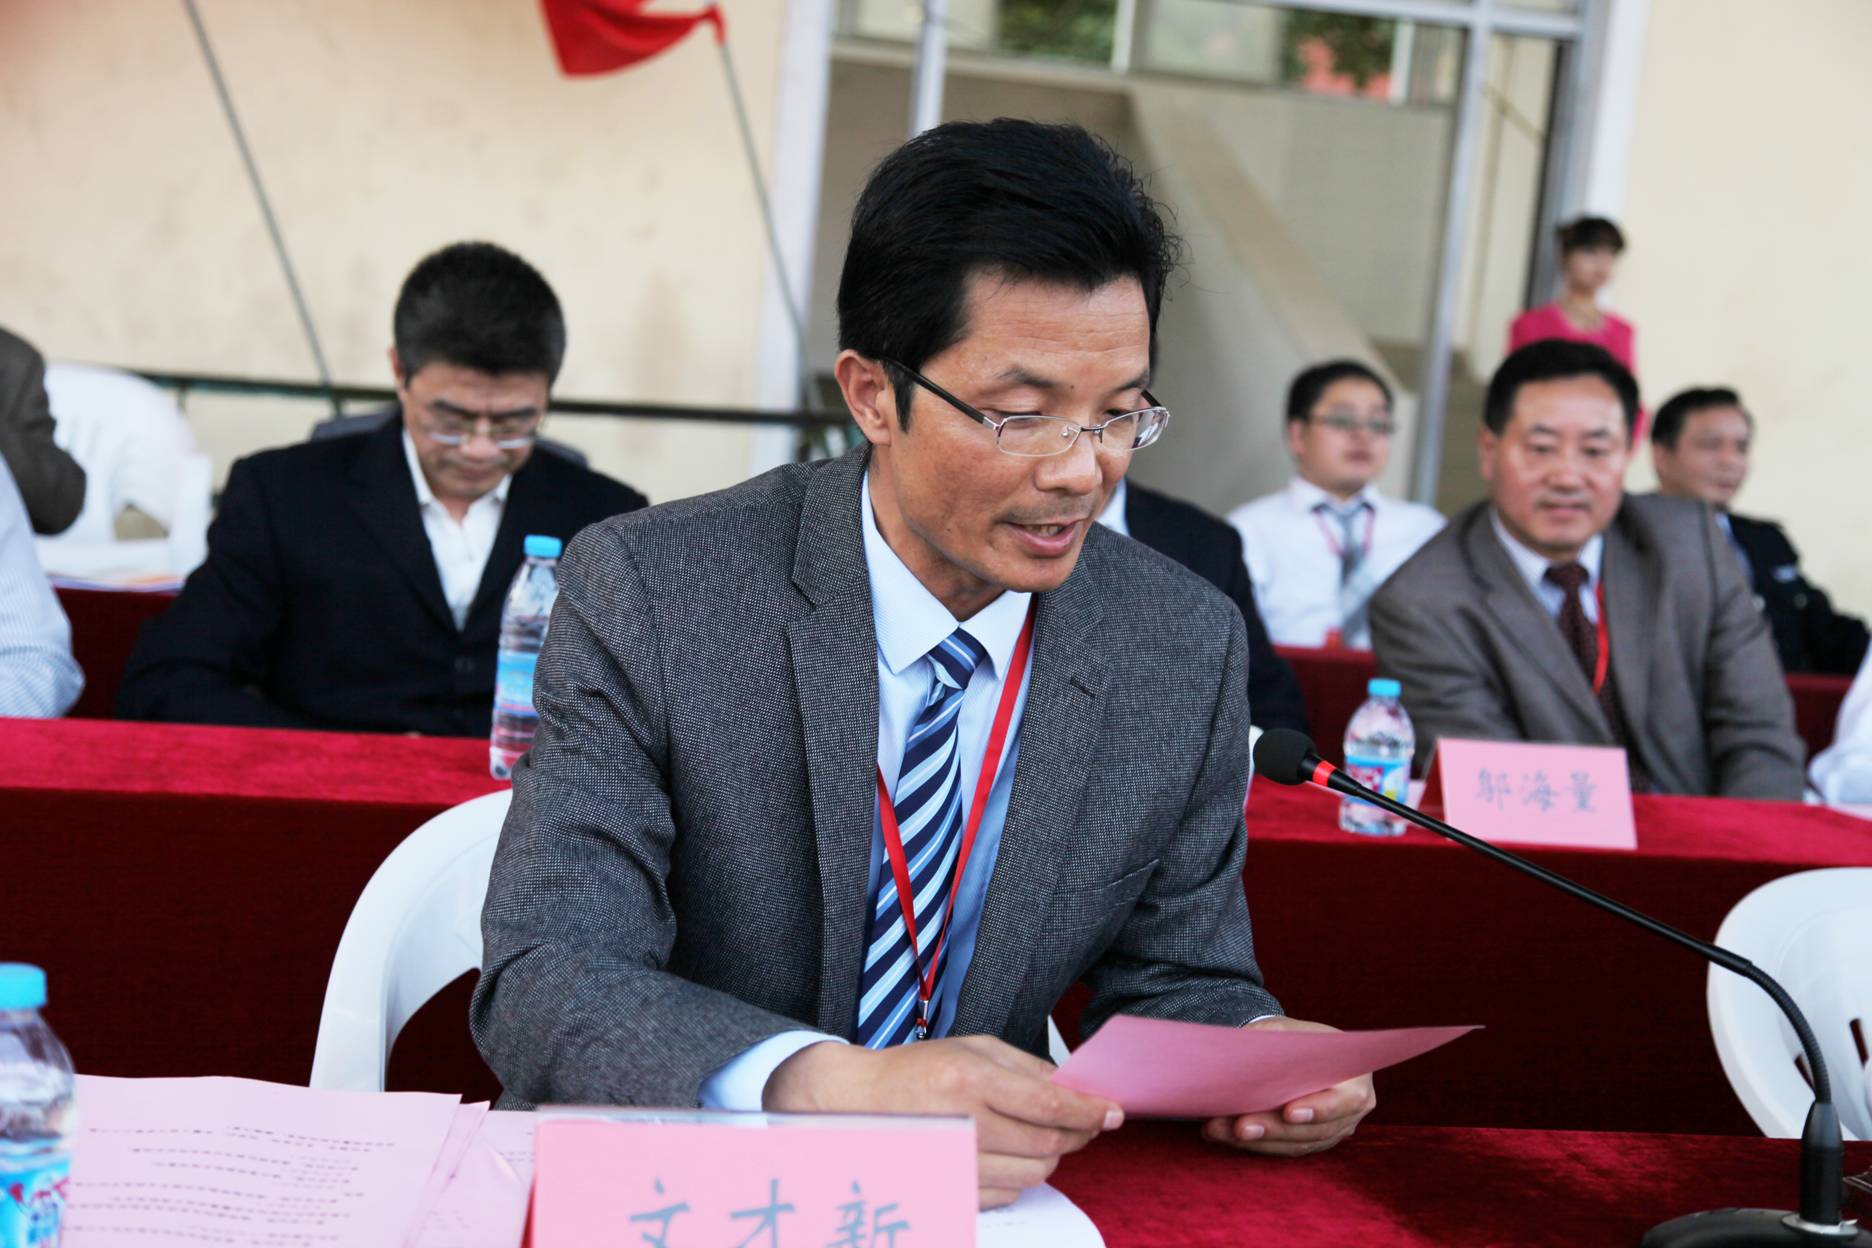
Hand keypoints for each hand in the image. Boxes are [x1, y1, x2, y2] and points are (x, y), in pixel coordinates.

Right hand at [765, 1035, 1122, 1208]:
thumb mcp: (973, 1048)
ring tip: (1034, 1135)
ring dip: (1049, 1156)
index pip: (1049, 1106)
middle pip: (1049, 1145)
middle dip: (1077, 1134)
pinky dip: (1021, 1175)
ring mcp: (957, 1164)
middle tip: (1082, 1123)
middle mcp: (964, 1125)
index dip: (1089, 1111)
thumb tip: (1075, 1089)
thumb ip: (1027, 1067)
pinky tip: (1004, 1153)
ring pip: (1035, 1173)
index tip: (1113, 1112)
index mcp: (970, 1080)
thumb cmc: (916, 1071)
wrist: (856, 1104)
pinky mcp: (952, 1191)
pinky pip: (1011, 1193)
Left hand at [1200, 1016, 1374, 1155]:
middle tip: (1240, 1127)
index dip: (1319, 1109)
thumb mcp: (1285, 1029)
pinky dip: (1255, 1144)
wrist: (1290, 1052)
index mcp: (1355, 1074)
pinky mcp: (1311, 1142)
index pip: (1345, 1100)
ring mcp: (1334, 1129)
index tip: (1288, 1112)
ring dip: (1256, 1140)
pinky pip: (1284, 1149)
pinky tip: (1226, 1136)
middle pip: (1315, 1129)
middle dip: (1274, 1128)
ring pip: (1296, 1143)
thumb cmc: (1292, 1038)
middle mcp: (1351, 1108)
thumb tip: (1245, 1050)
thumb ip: (1273, 1038)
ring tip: (1220, 1130)